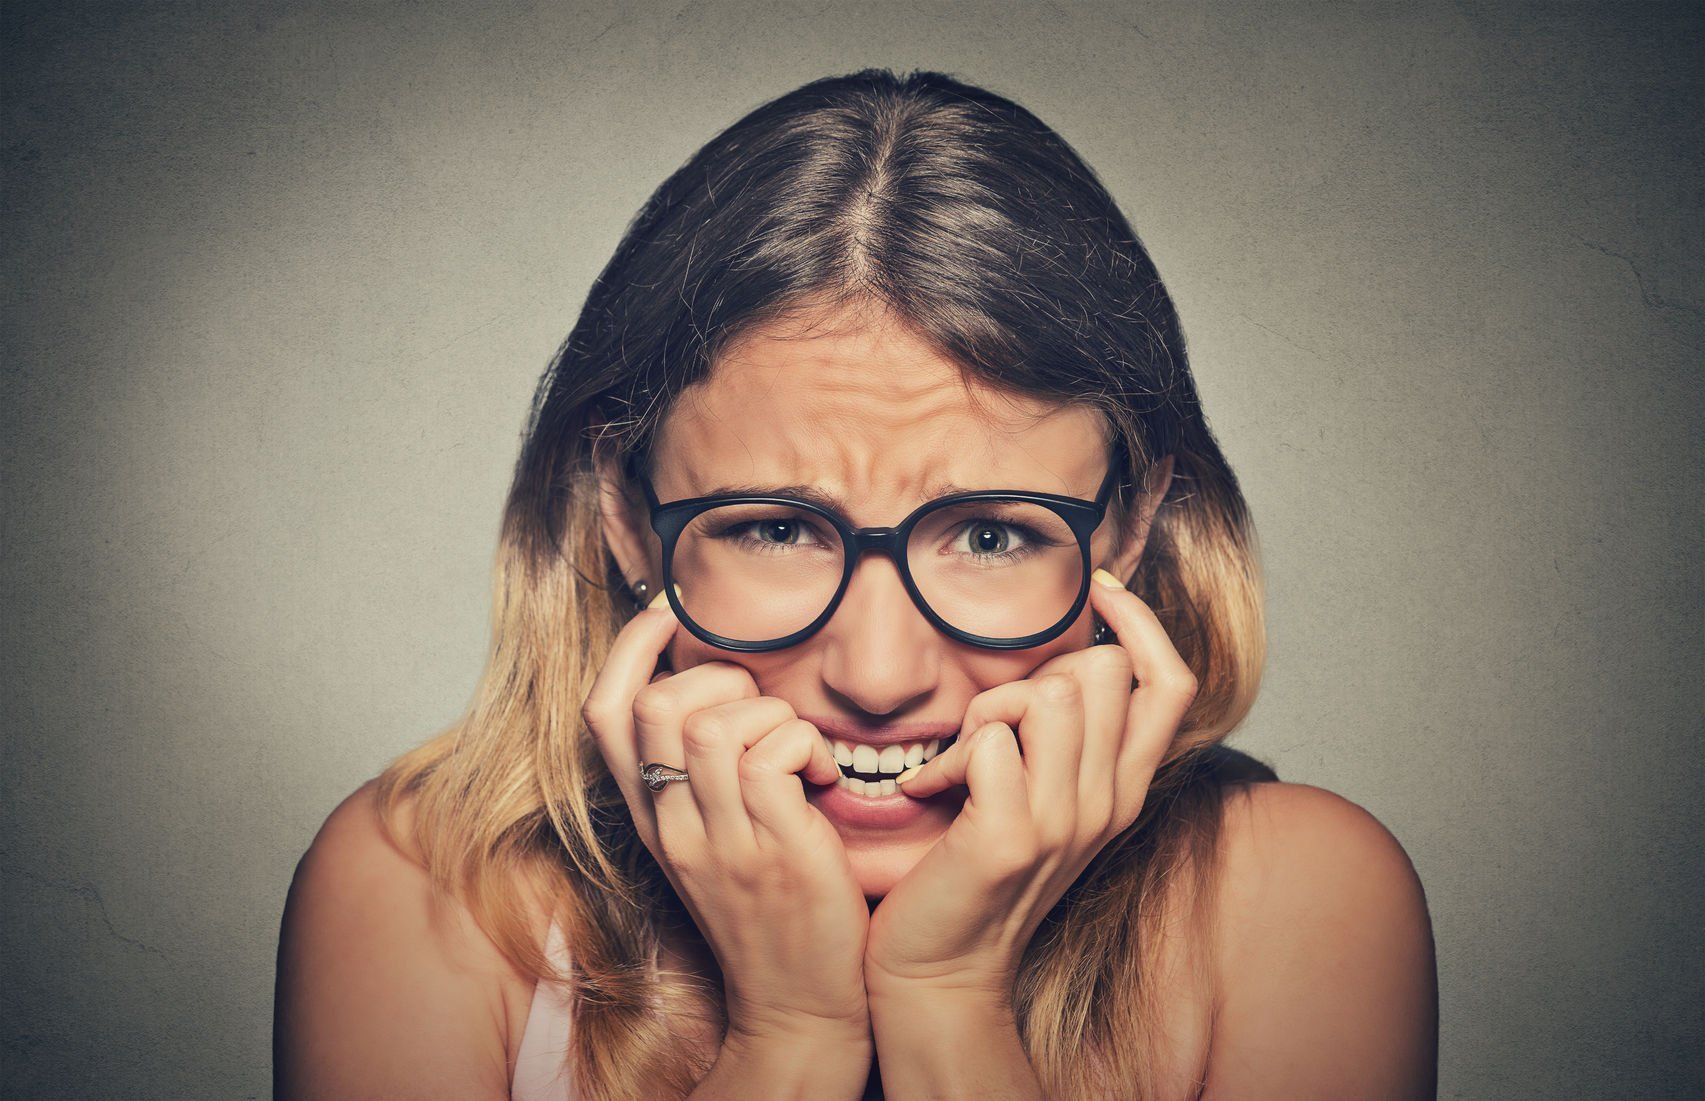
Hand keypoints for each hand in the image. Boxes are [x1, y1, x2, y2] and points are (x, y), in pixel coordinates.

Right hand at [580, 589, 872, 1046]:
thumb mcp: (713, 843)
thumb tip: (715, 694)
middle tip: (762, 706)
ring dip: (768, 712)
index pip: (604, 715)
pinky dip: (805, 745)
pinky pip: (774, 755)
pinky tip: (822, 777)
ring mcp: (721, 841)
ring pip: (713, 724)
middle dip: (717, 676)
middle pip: (657, 706)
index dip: (630, 648)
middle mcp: (675, 827)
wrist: (801, 1004)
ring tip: (796, 745)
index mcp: (653, 819)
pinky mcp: (776, 850)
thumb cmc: (771, 910)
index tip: (671, 613)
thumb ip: (701, 776)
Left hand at [863, 570, 1198, 1002]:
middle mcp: (1107, 805)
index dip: (1142, 625)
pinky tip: (926, 793)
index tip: (1099, 592)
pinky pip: (989, 742)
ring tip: (958, 764)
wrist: (938, 972)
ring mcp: (1063, 825)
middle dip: (1033, 677)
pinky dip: (946, 757)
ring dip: (986, 714)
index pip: (1173, 683)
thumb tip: (1067, 659)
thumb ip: (1065, 738)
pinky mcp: (1007, 839)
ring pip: (1047, 696)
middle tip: (986, 730)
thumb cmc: (974, 872)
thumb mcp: (1041, 799)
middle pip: (1101, 673)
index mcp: (1123, 791)